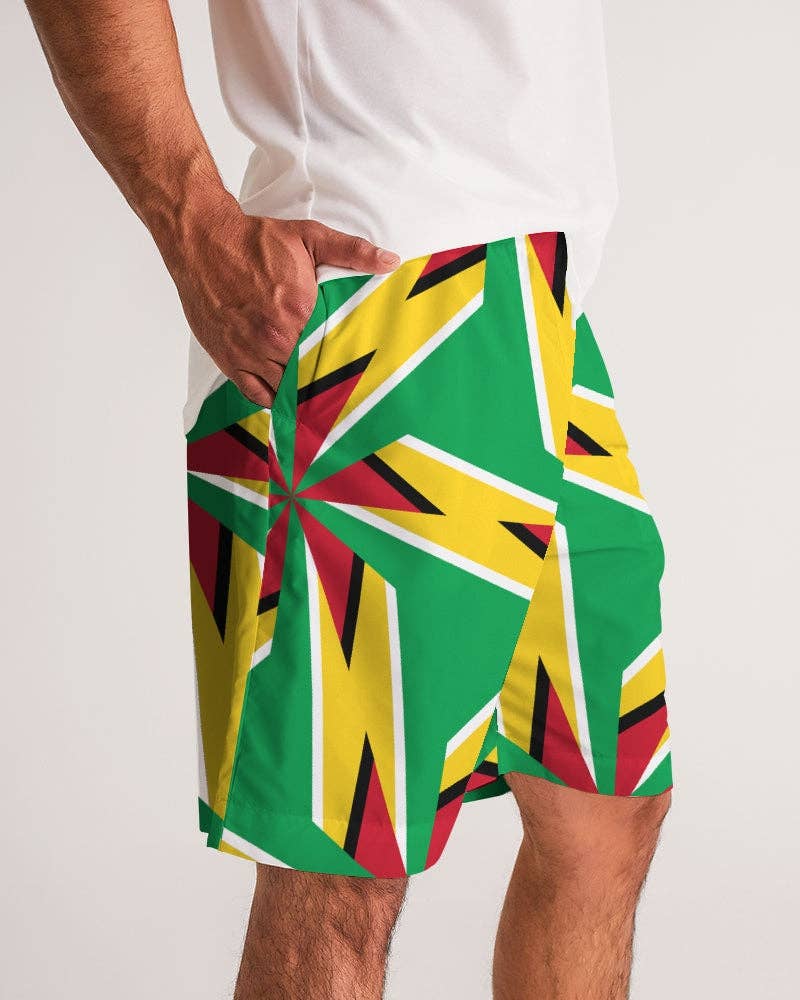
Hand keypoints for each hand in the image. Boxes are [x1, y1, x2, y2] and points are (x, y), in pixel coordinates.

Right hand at [162, 193, 400, 407]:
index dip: (345, 361)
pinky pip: (255, 394)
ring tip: (317, 395)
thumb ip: (352, 252)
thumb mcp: (310, 237)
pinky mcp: (229, 359)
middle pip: (310, 375)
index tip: (357, 367)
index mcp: (299, 312)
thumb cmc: (255, 240)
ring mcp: (250, 352)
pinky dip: (271, 399)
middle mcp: (275, 338)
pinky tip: (285, 398)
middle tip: (341, 388)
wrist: (203, 240)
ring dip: (300, 391)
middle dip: (324, 378)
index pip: (332, 351)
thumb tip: (390, 262)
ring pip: (285, 388)